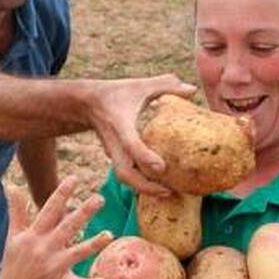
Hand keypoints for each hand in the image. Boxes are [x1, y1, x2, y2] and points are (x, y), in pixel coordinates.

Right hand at [0, 178, 111, 278]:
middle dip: (84, 212)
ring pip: (77, 253)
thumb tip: (10, 185)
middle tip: (100, 198)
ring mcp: (53, 267)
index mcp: (34, 235)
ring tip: (109, 234)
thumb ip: (16, 210)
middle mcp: (45, 249)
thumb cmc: (14, 261)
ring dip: (93, 244)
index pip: (49, 210)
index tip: (73, 178)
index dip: (61, 193)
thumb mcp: (13, 236)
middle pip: (68, 227)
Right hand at [88, 75, 196, 195]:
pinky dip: (140, 182)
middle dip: (145, 186)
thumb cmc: (117, 92)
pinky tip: (158, 186)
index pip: (130, 145)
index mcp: (120, 124)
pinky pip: (125, 174)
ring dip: (143, 189)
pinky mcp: (114, 157)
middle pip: (124, 173)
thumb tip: (192, 90)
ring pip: (124, 178)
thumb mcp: (139, 85)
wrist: (86, 103)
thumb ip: (165, 85)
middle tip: (169, 192)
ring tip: (167, 193)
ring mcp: (112, 152)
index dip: (145, 157)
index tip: (162, 167)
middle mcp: (114, 143)